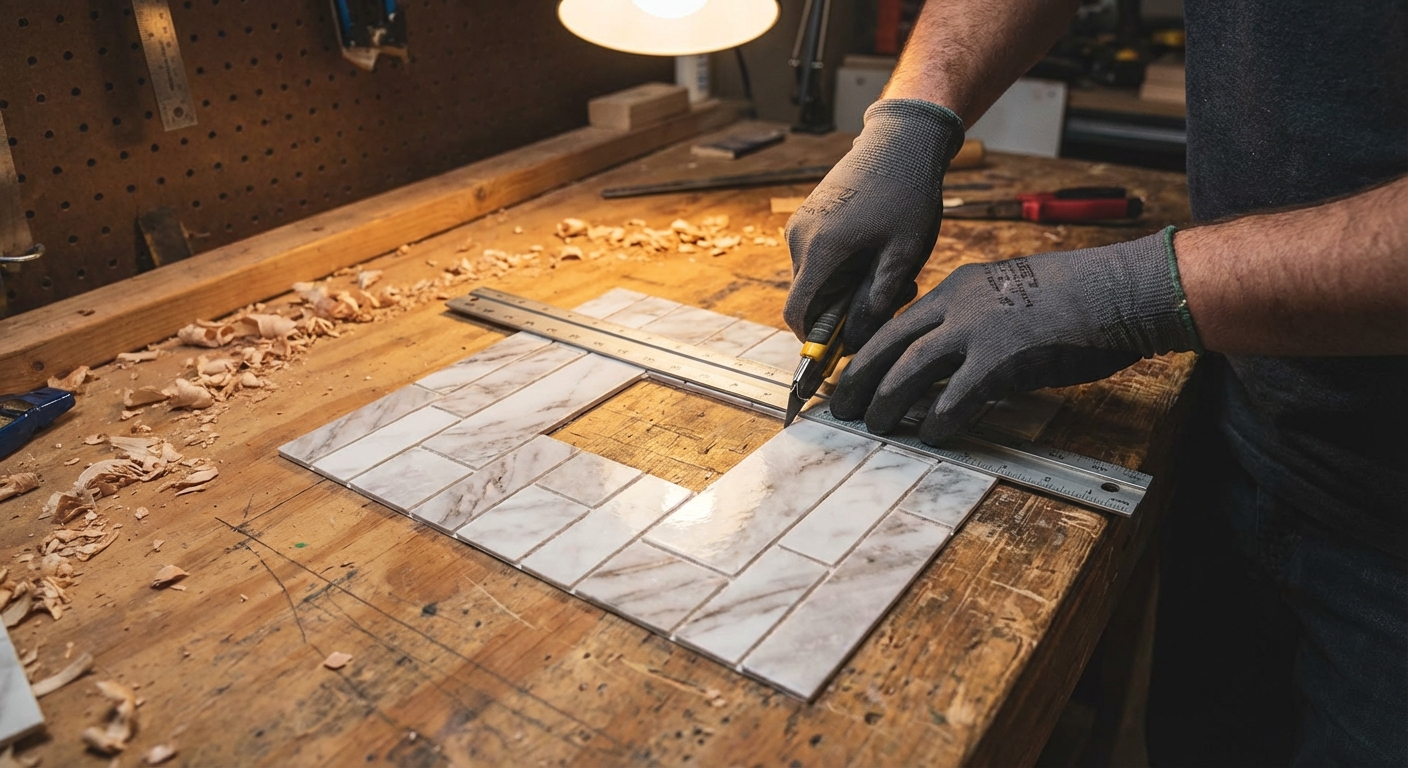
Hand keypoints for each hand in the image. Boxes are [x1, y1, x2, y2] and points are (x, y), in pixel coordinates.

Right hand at [784, 99, 964, 350]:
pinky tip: (876, 249)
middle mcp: (800, 238)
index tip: (843, 345)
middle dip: (844, 309)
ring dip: (847, 286)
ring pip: (815, 278)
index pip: (797, 314)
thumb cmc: (907, 194)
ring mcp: (800, 224)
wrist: (900, 140)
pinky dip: (842, 265)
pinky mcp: (808, 215)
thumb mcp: (902, 255)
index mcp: (820, 251)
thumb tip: (855, 342)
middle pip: (809, 298)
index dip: (815, 340)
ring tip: (890, 267)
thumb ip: (876, 301)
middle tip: (893, 294)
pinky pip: (817, 256)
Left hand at [830, 229, 1201, 443]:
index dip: (868, 353)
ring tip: (874, 426)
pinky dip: (938, 419)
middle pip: (888, 344)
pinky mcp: (1003, 358)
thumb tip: (953, 364)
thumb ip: (976, 323)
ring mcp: (979, 330)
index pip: (897, 322)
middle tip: (840, 406)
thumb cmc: (1076, 298)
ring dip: (887, 401)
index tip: (850, 375)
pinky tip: (931, 437)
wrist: (1120, 289)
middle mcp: (958, 305)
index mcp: (958, 289)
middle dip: (857, 378)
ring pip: (910, 368)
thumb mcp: (1010, 296)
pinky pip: (957, 395)